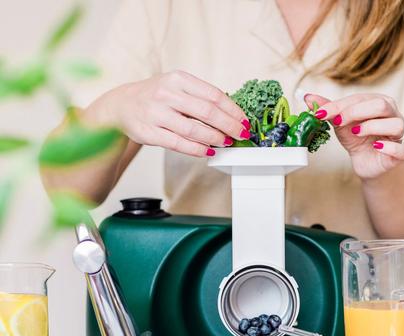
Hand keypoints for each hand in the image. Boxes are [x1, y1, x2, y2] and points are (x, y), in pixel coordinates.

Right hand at [86, 71, 250, 156]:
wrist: (122, 106)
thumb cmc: (156, 97)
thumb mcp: (177, 87)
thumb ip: (200, 97)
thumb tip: (232, 115)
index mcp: (178, 79)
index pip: (213, 95)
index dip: (233, 110)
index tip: (244, 121)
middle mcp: (166, 94)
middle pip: (207, 112)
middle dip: (229, 126)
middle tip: (241, 135)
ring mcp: (156, 114)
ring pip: (193, 130)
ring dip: (214, 139)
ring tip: (226, 143)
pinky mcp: (149, 133)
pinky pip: (178, 144)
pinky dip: (197, 149)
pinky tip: (208, 151)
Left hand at [305, 93, 403, 179]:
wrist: (365, 162)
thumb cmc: (356, 138)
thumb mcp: (340, 123)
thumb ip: (328, 109)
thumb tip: (307, 97)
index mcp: (380, 102)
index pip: (362, 98)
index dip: (340, 106)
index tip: (321, 114)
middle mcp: (393, 115)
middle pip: (382, 105)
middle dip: (357, 112)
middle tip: (339, 123)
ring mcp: (399, 134)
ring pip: (396, 125)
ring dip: (373, 128)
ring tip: (357, 134)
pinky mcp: (402, 153)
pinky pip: (403, 149)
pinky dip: (389, 148)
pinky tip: (376, 147)